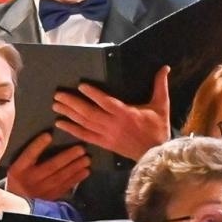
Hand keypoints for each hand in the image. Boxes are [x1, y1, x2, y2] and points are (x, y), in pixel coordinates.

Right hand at [4, 132, 90, 200]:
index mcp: (18, 170)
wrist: (17, 202)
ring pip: (60, 178)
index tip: (48, 135)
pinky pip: (64, 187)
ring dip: (75, 168)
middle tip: (81, 149)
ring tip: (86, 159)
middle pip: (50, 167)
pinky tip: (85, 172)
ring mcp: (40, 191)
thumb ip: (29, 155)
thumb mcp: (18, 166)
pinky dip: (76, 179)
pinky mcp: (49, 197)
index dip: (38, 145)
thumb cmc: (20, 178)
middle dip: (67, 157)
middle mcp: (30, 180)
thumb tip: (48, 136)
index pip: (28, 155)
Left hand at [52, 65, 170, 161]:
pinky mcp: (104, 144)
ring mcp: (107, 135)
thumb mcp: (161, 106)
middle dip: (72, 103)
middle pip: (89, 113)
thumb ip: (160, 86)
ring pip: (85, 123)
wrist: (155, 154)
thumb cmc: (158, 128)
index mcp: (126, 114)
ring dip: (69, 114)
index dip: (93, 94)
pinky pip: (85, 136)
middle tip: (58, 95)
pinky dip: (72, 130)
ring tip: (56, 105)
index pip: (106, 102)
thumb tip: (165, 67)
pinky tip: (60, 124)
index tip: (81, 86)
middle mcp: (113, 124)